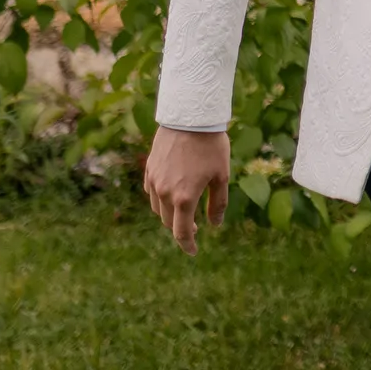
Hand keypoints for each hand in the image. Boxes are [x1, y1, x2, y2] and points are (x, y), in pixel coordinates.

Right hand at [144, 127, 230, 253]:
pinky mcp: (149, 169)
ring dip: (170, 214)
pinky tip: (171, 193)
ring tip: (184, 208)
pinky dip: (160, 198)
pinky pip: (151, 192)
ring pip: (158, 208)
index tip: (193, 251)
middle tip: (194, 227)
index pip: (181, 232)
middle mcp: (165, 193)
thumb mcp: (221, 176)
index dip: (187, 245)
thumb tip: (215, 225)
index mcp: (184, 198)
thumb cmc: (211, 146)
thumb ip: (217, 204)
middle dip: (181, 228)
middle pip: (169, 222)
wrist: (190, 118)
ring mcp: (154, 181)